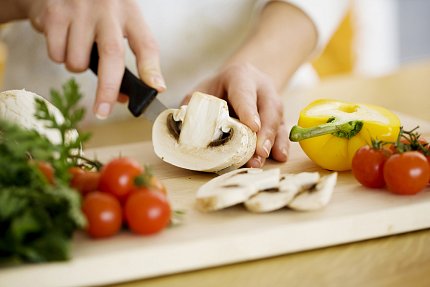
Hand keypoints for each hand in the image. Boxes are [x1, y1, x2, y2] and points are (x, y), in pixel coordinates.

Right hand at [18, 0, 165, 118]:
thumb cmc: (94, 12)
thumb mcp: (116, 24)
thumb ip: (122, 57)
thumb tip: (122, 98)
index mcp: (130, 13)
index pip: (146, 44)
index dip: (152, 69)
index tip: (157, 89)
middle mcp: (108, 9)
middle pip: (112, 55)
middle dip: (107, 89)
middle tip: (103, 112)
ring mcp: (80, 9)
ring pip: (78, 61)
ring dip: (77, 67)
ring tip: (78, 49)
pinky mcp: (55, 13)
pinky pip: (56, 54)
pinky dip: (58, 56)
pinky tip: (61, 37)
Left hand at [182, 63, 288, 167]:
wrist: (239, 81)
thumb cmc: (217, 89)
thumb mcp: (202, 91)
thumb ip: (193, 107)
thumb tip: (182, 128)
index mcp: (240, 76)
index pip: (245, 93)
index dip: (248, 110)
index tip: (252, 127)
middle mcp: (261, 87)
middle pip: (268, 108)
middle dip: (265, 132)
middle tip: (259, 152)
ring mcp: (273, 101)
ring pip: (278, 120)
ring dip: (272, 142)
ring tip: (263, 160)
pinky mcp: (279, 116)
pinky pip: (283, 129)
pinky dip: (282, 144)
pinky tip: (279, 157)